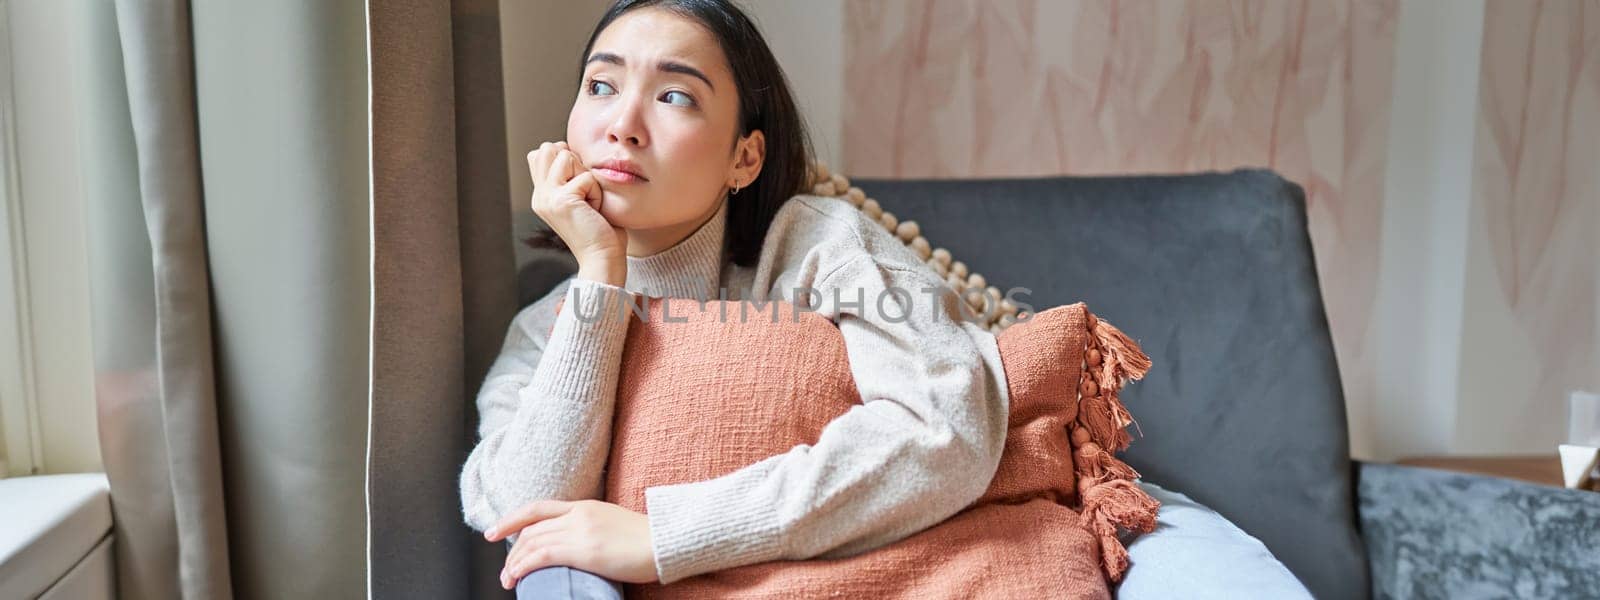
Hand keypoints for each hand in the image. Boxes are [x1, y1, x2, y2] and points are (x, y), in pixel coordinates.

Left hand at [485, 499, 657, 588]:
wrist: (668, 541)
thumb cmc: (648, 541)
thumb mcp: (614, 525)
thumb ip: (593, 529)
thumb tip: (581, 546)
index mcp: (586, 506)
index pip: (539, 508)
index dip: (512, 519)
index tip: (495, 531)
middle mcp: (578, 514)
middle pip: (531, 528)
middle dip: (512, 549)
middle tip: (505, 569)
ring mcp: (580, 531)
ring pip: (532, 542)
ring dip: (514, 562)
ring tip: (507, 579)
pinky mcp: (584, 550)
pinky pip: (542, 555)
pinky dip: (523, 566)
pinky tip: (516, 576)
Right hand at [527, 141, 626, 285]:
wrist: (603, 257)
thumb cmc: (601, 229)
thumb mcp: (581, 197)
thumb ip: (570, 176)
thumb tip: (566, 148)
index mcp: (542, 195)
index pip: (540, 154)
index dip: (565, 159)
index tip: (579, 185)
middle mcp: (540, 196)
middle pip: (549, 149)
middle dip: (574, 162)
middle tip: (585, 191)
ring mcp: (547, 198)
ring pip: (565, 156)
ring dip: (586, 176)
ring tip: (590, 201)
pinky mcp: (561, 201)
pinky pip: (586, 177)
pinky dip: (597, 192)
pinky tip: (595, 211)